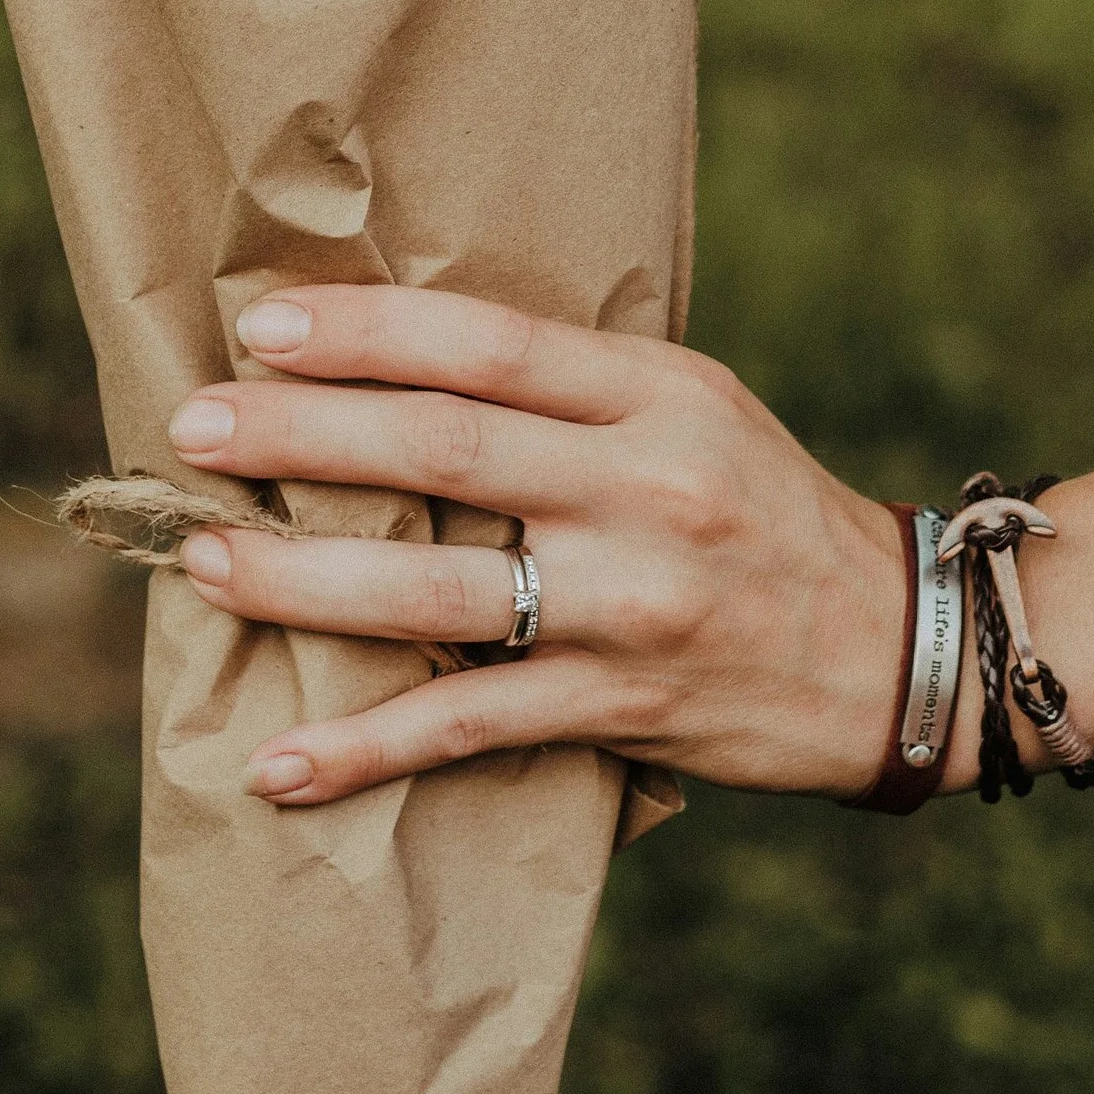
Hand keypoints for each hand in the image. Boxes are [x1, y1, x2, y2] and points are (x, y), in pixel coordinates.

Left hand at [164, 285, 908, 807]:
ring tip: (205, 564)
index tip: (262, 327)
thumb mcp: (693, 408)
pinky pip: (473, 727)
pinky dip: (369, 750)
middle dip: (303, 435)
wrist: (900, 650)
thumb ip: (569, 389)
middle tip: (194, 429)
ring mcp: (634, 603)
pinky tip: (280, 766)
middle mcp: (646, 487)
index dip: (370, 330)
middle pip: (446, 450)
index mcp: (659, 393)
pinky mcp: (625, 706)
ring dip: (306, 581)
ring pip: (442, 591)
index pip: (491, 342)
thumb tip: (394, 359)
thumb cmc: (762, 508)